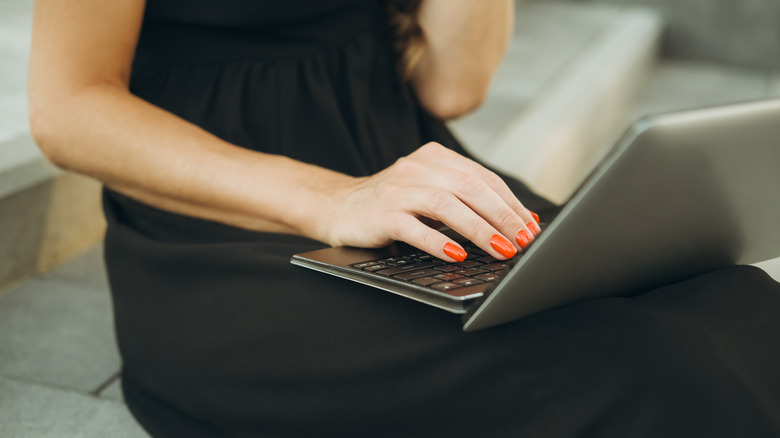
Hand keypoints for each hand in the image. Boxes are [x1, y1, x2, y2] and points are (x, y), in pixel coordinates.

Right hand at [321, 142, 540, 261]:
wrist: (337, 207)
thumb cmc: (392, 205)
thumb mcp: (430, 194)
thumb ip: (467, 201)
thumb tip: (519, 222)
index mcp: (435, 158)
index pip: (483, 178)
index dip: (511, 203)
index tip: (530, 227)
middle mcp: (418, 168)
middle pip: (470, 187)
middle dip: (502, 216)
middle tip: (523, 241)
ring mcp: (398, 190)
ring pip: (446, 204)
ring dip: (478, 229)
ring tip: (500, 249)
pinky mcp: (381, 214)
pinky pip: (414, 227)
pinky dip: (438, 242)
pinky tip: (457, 255)